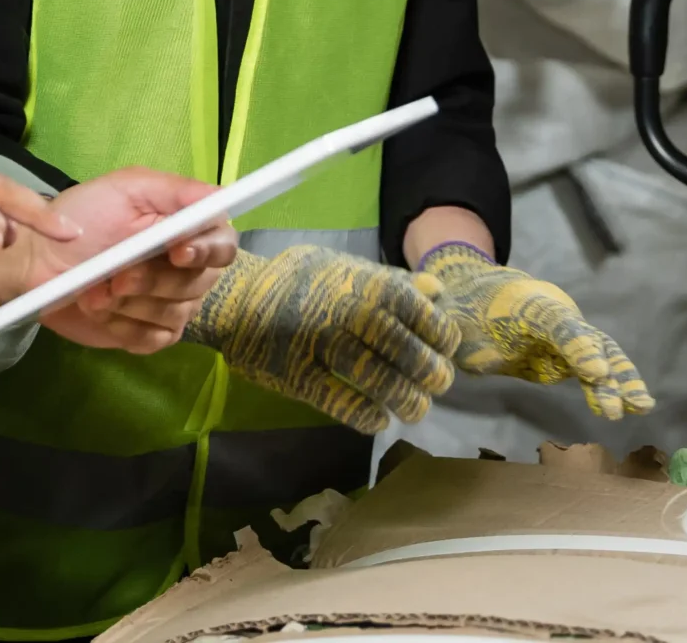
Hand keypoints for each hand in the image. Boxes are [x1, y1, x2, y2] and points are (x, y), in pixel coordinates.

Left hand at [0, 167, 237, 354]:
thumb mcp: (125, 188)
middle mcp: (187, 268)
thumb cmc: (81, 216)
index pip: (222, 244)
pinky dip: (123, 326)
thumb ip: (176, 190)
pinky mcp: (146, 333)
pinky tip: (98, 309)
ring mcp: (168, 303)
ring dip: (131, 303)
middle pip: (199, 283)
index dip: (207, 251)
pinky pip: (153, 339)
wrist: (36, 261)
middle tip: (116, 276)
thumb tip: (220, 196)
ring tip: (94, 290)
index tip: (177, 253)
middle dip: (155, 280)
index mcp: (186, 229)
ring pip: (175, 313)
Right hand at [185, 246, 459, 433]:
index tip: (447, 350)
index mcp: (360, 282)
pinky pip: (337, 400)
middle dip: (428, 371)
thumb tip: (436, 291)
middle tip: (439, 385)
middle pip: (399, 347)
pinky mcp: (296, 375)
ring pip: (373, 377)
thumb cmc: (299, 280)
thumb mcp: (345, 267)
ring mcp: (318, 344)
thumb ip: (391, 280)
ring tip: (416, 409)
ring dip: (403, 398)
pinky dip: (364, 414)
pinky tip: (378, 420)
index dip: (439, 333)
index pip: (415, 309)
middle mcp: (343, 311)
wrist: (239, 297)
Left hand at [415, 244, 652, 420]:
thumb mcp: (446, 309)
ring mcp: (563, 336)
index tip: (593, 371)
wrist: (473, 296)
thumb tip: (427, 290)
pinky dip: (612, 386)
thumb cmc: (458, 304)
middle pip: (584, 340)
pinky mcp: (564, 358)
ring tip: (638, 406)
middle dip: (604, 371)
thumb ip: (440, 303)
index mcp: (525, 301)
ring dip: (619, 381)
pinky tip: (630, 407)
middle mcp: (553, 314)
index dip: (575, 345)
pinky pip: (594, 371)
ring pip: (599, 355)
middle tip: (620, 403)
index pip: (555, 322)